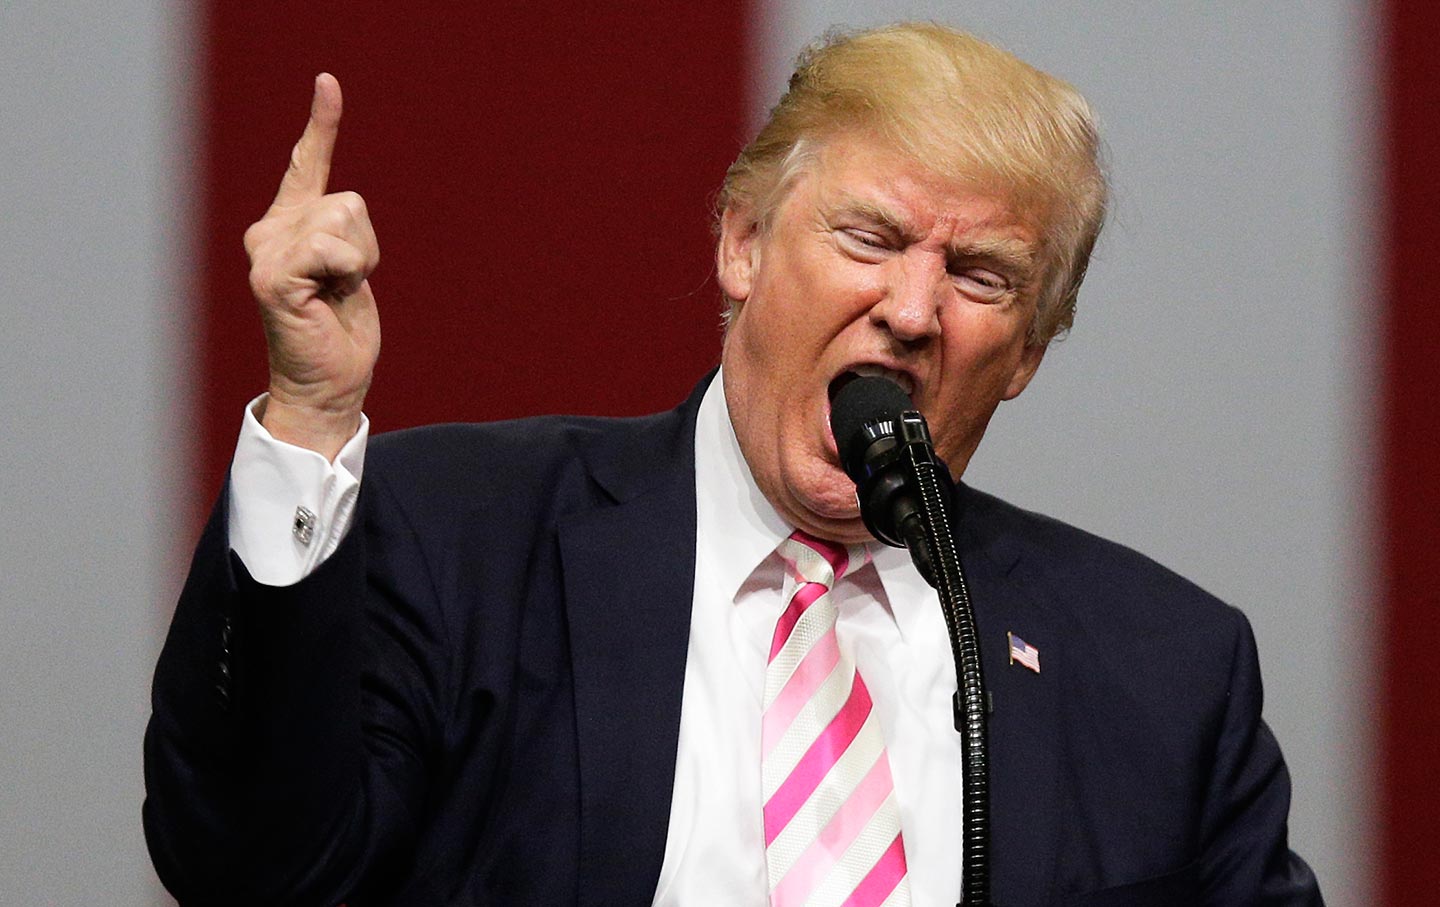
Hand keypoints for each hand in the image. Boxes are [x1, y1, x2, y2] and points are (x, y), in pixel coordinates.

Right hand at [243, 73, 379, 459]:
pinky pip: (334, 249)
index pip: (308, 165)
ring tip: (335, 295)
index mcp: (288, 226)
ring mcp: (265, 252)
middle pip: (349, 203)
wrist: (327, 384)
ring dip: (358, 263)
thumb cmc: (339, 333)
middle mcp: (268, 231)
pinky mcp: (272, 275)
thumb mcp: (348, 271)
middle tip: (343, 289)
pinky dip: (348, 275)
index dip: (322, 124)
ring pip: (345, 220)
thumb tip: (344, 214)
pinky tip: (327, 300)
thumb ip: (340, 236)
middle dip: (365, 248)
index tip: (328, 83)